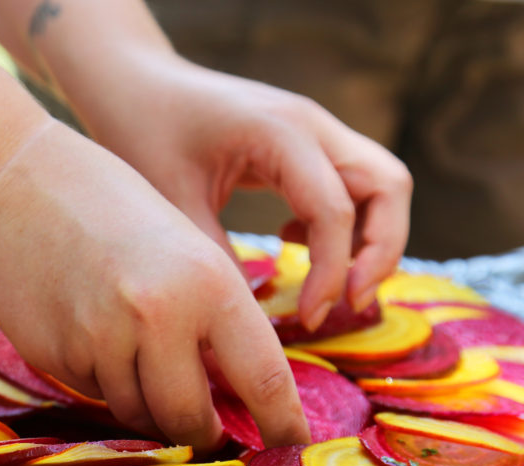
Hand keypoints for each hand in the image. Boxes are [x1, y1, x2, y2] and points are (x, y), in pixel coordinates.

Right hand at [0, 121, 309, 451]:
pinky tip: (88, 331)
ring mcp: (100, 340)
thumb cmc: (111, 208)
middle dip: (201, 434)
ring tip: (132, 350)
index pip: (264, 378)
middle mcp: (157, 316)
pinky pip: (95, 392)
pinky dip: (103, 378)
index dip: (283, 428)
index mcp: (208, 282)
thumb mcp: (184, 248)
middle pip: (189, 418)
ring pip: (137, 411)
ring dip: (145, 401)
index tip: (294, 454)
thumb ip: (211, 318)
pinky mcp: (56, 356)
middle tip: (208, 433)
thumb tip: (234, 396)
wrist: (16, 182)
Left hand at [72, 53, 411, 329]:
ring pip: (380, 183)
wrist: (135, 85)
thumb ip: (213, 255)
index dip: (331, 272)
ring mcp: (314, 130)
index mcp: (280, 131)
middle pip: (388, 185)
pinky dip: (342, 223)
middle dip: (381, 251)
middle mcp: (311, 124)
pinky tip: (290, 243)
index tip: (311, 316)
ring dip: (370, 238)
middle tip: (350, 303)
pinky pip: (350, 185)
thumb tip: (244, 321)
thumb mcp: (172, 199)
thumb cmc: (145, 131)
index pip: (335, 209)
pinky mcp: (305, 145)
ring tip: (332, 285)